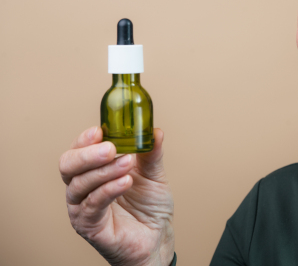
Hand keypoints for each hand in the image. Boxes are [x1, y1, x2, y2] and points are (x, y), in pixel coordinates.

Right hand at [59, 127, 174, 265]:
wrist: (158, 238)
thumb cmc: (150, 207)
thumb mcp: (154, 174)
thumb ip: (151, 153)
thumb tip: (155, 131)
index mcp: (94, 170)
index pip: (78, 150)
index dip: (85, 139)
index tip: (100, 130)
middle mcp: (83, 188)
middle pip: (68, 165)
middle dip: (87, 154)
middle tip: (110, 148)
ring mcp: (83, 207)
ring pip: (79, 185)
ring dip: (104, 171)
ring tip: (127, 163)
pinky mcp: (89, 226)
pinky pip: (92, 205)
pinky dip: (108, 190)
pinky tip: (125, 181)